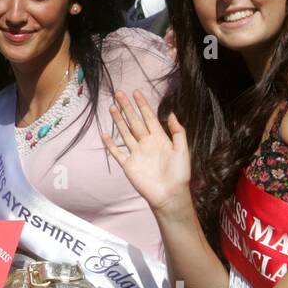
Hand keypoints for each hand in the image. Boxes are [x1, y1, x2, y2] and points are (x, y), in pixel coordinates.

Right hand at [100, 89, 192, 214]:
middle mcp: (146, 143)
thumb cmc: (179, 174)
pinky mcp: (129, 165)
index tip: (136, 93)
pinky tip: (104, 134)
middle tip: (119, 93)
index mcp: (159, 138)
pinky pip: (117, 152)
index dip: (143, 105)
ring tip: (112, 107)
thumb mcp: (182, 150)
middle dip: (127, 107)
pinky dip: (110, 144)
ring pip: (125, 133)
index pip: (149, 117)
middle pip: (134, 121)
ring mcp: (136, 153)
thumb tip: (171, 113)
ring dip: (118, 120)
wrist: (170, 195)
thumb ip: (178, 131)